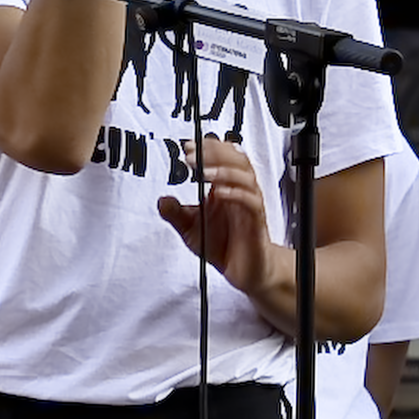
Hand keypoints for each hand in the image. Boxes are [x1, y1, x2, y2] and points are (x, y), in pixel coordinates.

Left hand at [157, 137, 279, 305]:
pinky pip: (250, 202)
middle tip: (192, 155)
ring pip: (245, 177)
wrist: (244, 271)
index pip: (223, 156)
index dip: (207, 148)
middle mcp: (240, 192)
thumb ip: (176, 214)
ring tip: (204, 171)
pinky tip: (219, 193)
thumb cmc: (223, 246)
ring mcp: (249, 205)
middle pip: (236, 160)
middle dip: (214, 153)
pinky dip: (235, 194)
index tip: (187, 147)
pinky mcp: (256, 222)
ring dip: (223, 170)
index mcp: (225, 188)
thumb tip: (162, 200)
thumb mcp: (191, 230)